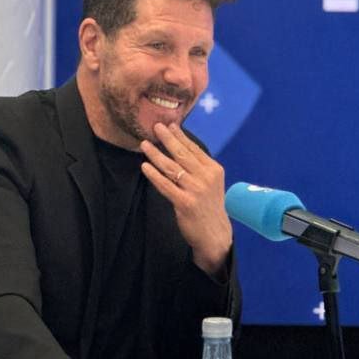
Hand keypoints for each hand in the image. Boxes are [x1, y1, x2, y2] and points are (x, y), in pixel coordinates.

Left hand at [140, 123, 232, 274]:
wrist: (214, 234)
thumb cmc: (209, 206)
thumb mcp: (211, 183)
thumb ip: (199, 167)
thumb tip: (181, 147)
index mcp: (214, 169)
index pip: (194, 149)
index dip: (180, 136)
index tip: (169, 125)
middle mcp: (206, 177)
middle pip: (182, 154)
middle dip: (167, 139)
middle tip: (155, 126)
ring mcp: (196, 190)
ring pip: (172, 168)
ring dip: (156, 154)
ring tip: (144, 144)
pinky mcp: (185, 203)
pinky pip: (166, 185)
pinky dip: (154, 175)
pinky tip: (145, 166)